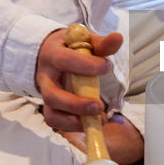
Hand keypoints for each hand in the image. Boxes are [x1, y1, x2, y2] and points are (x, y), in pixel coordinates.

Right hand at [35, 28, 143, 164]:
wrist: (48, 53)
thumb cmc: (70, 48)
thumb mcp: (83, 41)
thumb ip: (101, 43)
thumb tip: (118, 38)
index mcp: (52, 55)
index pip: (64, 61)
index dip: (86, 66)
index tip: (107, 67)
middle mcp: (45, 77)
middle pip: (53, 96)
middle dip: (76, 104)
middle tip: (99, 106)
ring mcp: (46, 94)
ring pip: (52, 114)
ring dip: (75, 121)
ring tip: (99, 119)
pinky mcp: (51, 107)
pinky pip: (57, 122)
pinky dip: (75, 126)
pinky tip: (93, 123)